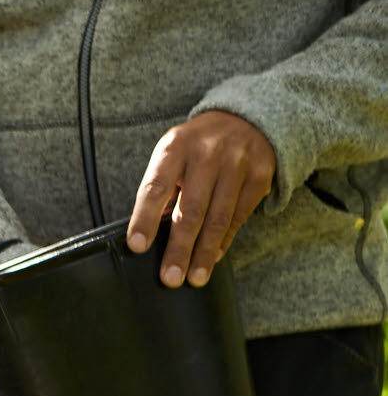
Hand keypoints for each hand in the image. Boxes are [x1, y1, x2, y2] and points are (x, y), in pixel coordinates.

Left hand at [129, 111, 275, 287]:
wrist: (245, 117)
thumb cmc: (196, 147)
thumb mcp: (172, 156)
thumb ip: (162, 190)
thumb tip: (149, 237)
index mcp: (175, 148)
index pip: (155, 187)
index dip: (145, 219)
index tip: (137, 247)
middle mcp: (207, 153)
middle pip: (190, 209)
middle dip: (179, 248)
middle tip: (170, 278)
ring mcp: (237, 163)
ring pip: (218, 217)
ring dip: (204, 252)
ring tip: (195, 278)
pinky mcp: (260, 174)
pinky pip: (240, 215)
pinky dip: (224, 240)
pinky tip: (213, 257)